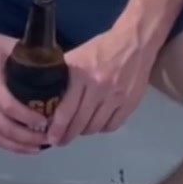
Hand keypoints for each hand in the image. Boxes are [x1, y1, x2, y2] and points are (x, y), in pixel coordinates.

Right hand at [0, 29, 51, 155]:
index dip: (28, 117)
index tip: (46, 121)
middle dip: (27, 137)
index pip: (8, 105)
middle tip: (48, 138)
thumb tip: (58, 68)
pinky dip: (6, 144)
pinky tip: (22, 146)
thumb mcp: (10, 45)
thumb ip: (30, 58)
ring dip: (18, 146)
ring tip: (38, 147)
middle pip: (3, 126)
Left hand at [46, 27, 154, 144]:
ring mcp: (116, 97)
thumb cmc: (101, 48)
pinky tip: (96, 124)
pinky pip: (112, 126)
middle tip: (60, 140)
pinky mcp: (130, 103)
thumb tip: (47, 95)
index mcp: (81, 74)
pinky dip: (102, 128)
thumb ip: (64, 75)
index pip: (66, 110)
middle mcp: (98, 87)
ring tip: (78, 130)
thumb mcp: (77, 56)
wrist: (134, 43)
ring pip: (95, 127)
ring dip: (84, 132)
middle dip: (68, 135)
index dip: (57, 128)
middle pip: (80, 122)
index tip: (51, 138)